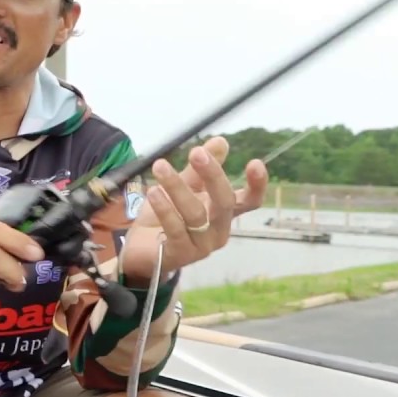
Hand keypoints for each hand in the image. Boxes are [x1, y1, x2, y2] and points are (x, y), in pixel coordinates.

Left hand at [126, 136, 268, 277]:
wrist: (140, 250)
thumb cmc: (165, 217)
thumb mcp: (184, 188)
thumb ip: (199, 168)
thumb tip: (221, 141)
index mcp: (224, 214)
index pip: (250, 201)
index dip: (257, 185)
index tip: (255, 163)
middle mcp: (218, 231)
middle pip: (225, 203)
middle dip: (212, 175)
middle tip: (196, 152)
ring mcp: (202, 246)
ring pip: (196, 214)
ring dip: (177, 187)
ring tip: (160, 167)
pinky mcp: (180, 255)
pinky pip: (175, 230)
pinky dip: (165, 209)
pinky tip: (154, 192)